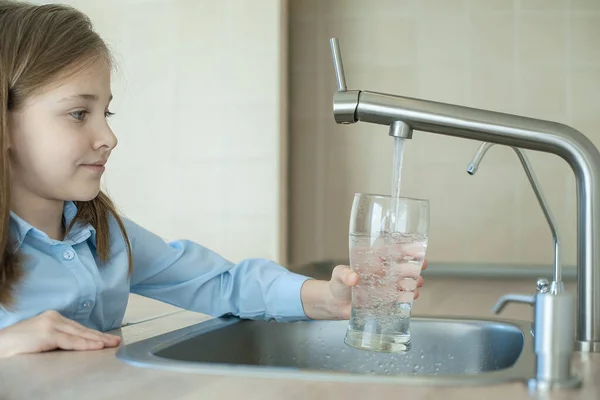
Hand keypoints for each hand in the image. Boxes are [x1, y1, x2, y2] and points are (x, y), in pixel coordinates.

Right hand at [0, 310, 120, 357]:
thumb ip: (58, 339)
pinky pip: (71, 341)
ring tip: (111, 344)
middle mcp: (54, 318)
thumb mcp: (42, 339)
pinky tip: (97, 346)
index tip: (109, 339)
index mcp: (53, 318)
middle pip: (82, 330)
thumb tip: (77, 346)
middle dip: (101, 337)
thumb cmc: (18, 345)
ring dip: (98, 340)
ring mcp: (51, 325)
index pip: (79, 328)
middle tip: (116, 342)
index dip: (95, 334)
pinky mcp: (48, 334)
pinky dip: (86, 344)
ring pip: (80, 334)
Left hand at [300, 261, 425, 319]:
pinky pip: (399, 298)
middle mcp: (382, 272)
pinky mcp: (385, 300)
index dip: (407, 250)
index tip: (418, 250)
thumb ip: (345, 274)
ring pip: (404, 282)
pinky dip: (407, 297)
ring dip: (413, 282)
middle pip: (402, 267)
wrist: (335, 304)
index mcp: (373, 260)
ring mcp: (385, 286)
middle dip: (414, 267)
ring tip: (418, 284)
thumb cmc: (337, 285)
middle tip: (422, 268)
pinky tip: (412, 297)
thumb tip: (353, 277)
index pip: (392, 252)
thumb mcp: (339, 275)